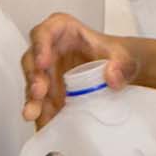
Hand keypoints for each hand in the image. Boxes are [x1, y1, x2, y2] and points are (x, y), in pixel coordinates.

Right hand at [21, 12, 140, 126]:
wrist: (121, 72)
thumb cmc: (116, 56)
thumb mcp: (123, 56)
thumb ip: (120, 64)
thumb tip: (111, 78)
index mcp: (62, 29)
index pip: (44, 33)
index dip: (40, 47)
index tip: (42, 62)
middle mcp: (49, 49)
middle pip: (32, 60)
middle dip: (33, 77)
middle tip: (38, 92)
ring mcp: (48, 72)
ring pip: (33, 84)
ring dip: (32, 99)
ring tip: (33, 114)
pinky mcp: (50, 91)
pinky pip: (42, 103)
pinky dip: (43, 114)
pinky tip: (45, 125)